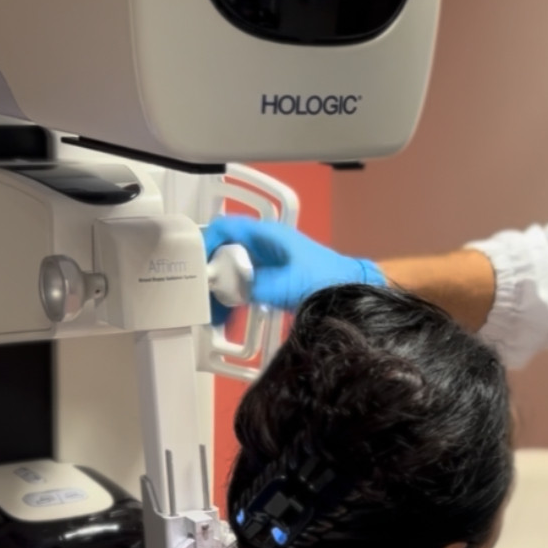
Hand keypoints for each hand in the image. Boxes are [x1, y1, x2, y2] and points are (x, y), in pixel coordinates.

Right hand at [203, 216, 383, 323]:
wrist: (351, 294)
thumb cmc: (328, 280)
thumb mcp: (289, 283)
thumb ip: (260, 286)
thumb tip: (236, 291)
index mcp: (267, 235)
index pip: (224, 228)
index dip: (206, 243)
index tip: (196, 267)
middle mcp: (264, 245)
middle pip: (223, 253)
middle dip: (209, 276)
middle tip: (202, 299)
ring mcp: (267, 263)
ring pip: (231, 272)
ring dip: (219, 292)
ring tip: (213, 316)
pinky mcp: (271, 280)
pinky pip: (243, 287)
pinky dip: (233, 300)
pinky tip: (228, 318)